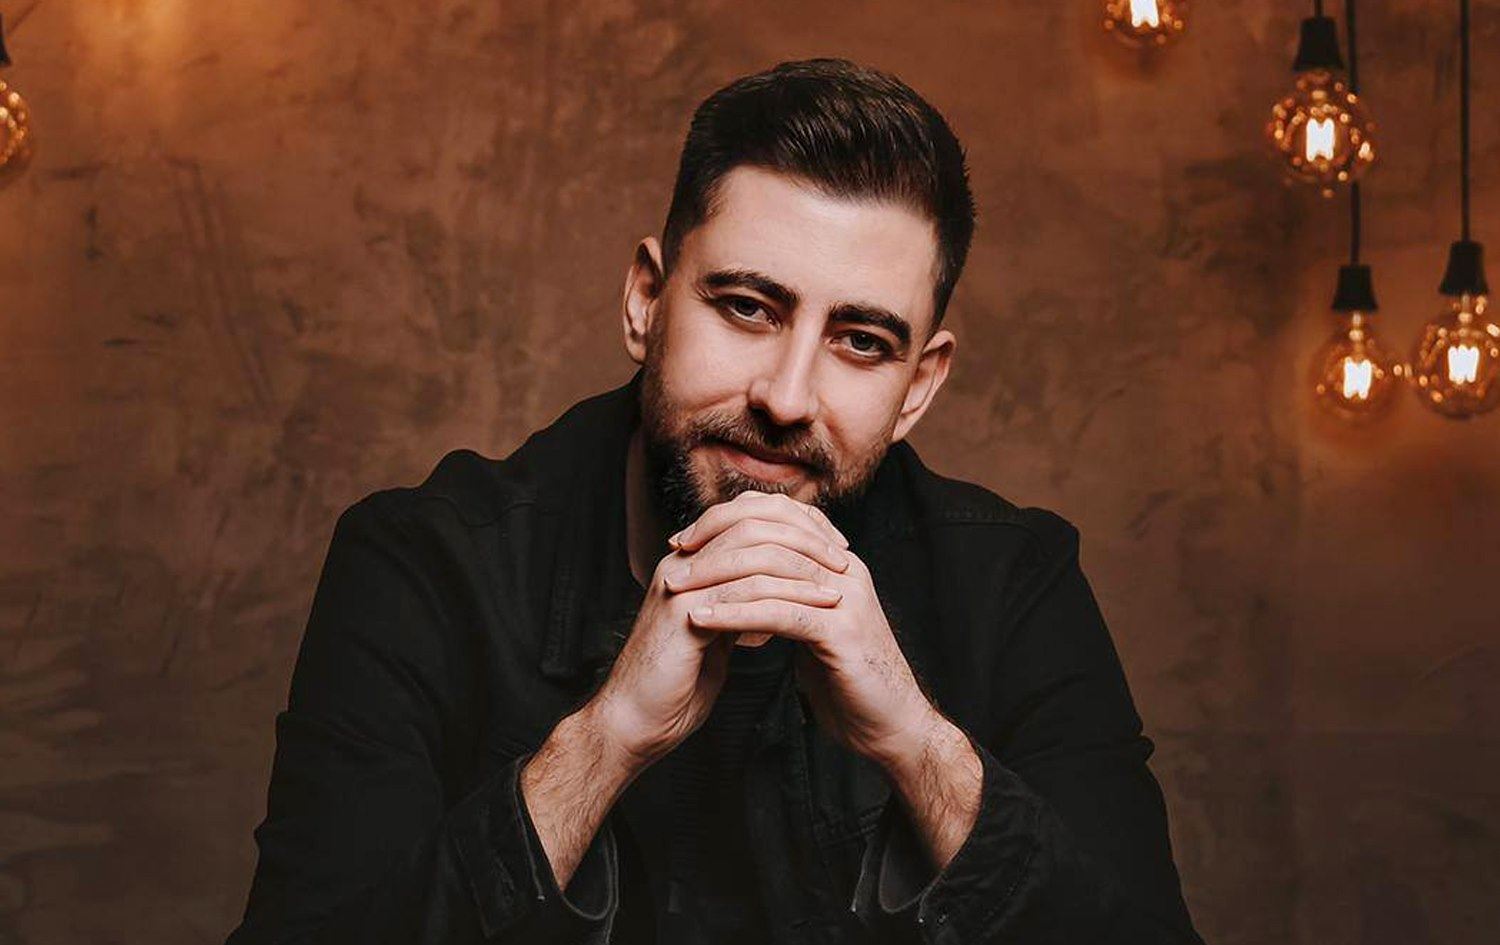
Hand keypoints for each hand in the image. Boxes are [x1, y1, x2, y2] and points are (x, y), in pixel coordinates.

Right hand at [588, 491, 850, 767]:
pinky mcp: (683, 612)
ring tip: (842, 578)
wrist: (638, 721)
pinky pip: (746, 590)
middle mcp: (684, 562)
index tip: (833, 543)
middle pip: (751, 520)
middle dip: (805, 534)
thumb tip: (774, 589)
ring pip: (753, 550)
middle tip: (843, 554)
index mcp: (691, 561)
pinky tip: (818, 606)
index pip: (747, 515)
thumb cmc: (677, 682)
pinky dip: (788, 595)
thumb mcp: (716, 629)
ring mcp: (681, 583)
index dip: (794, 523)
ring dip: (804, 562)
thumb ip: (738, 603)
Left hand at [669, 492, 939, 768]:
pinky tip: (703, 619)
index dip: (728, 520)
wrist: (890, 724)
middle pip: (771, 532)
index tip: (684, 539)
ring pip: (771, 569)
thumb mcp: (812, 627)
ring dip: (716, 576)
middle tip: (673, 553)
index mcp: (836, 563)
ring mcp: (846, 598)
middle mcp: (845, 570)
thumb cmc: (848, 680)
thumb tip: (747, 589)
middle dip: (715, 540)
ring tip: (676, 586)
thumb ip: (787, 601)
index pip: (778, 517)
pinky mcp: (841, 632)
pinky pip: (779, 612)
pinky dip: (736, 613)